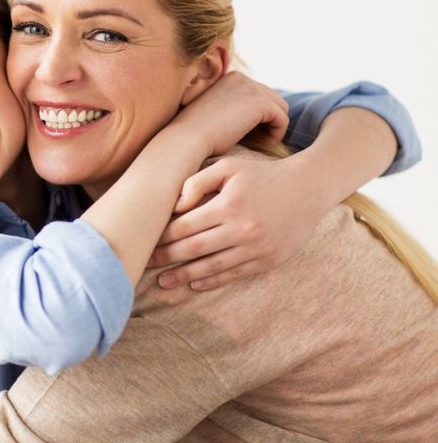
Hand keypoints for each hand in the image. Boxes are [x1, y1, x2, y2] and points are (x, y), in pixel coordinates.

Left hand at [148, 154, 325, 289]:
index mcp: (229, 204)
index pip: (186, 225)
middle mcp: (242, 228)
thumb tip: (174, 205)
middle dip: (167, 258)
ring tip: (163, 282)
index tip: (145, 242)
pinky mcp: (268, 260)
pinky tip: (195, 285)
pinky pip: (235, 274)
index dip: (163, 236)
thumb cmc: (261, 175)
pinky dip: (213, 281)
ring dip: (185, 276)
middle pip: (195, 248)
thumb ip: (198, 180)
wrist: (308, 189)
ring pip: (212, 266)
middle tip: (143, 265)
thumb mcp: (229, 166)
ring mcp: (257, 247)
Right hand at [169, 71, 288, 159]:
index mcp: (230, 78)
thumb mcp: (212, 113)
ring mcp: (251, 88)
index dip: (258, 115)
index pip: (258, 93)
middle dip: (269, 119)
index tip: (251, 133)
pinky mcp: (260, 104)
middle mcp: (241, 78)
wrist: (186, 140)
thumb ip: (230, 108)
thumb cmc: (193, 134)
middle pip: (272, 99)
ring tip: (261, 142)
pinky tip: (264, 145)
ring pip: (280, 108)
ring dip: (274, 125)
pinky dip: (277, 134)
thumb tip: (248, 118)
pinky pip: (282, 120)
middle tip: (259, 139)